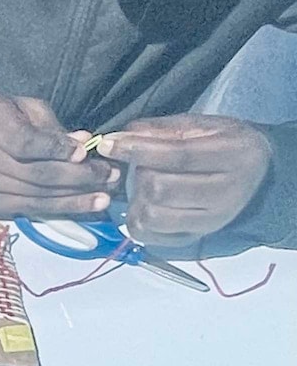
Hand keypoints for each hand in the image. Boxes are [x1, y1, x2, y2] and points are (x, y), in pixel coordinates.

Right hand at [0, 93, 117, 218]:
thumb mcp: (14, 106)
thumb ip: (47, 125)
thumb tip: (81, 143)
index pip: (24, 143)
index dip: (56, 149)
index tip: (85, 151)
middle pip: (35, 175)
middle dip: (78, 177)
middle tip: (110, 176)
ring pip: (34, 197)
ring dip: (73, 200)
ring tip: (103, 198)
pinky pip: (26, 210)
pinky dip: (56, 210)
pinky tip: (80, 208)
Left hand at [95, 115, 273, 245]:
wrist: (257, 177)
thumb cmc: (225, 145)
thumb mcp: (202, 127)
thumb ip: (163, 130)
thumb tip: (121, 136)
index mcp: (234, 155)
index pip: (179, 156)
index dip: (138, 149)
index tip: (108, 143)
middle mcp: (226, 193)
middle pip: (160, 188)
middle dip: (140, 173)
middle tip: (143, 165)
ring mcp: (210, 221)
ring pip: (151, 215)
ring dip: (136, 198)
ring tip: (145, 185)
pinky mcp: (193, 239)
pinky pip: (148, 236)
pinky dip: (136, 219)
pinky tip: (144, 204)